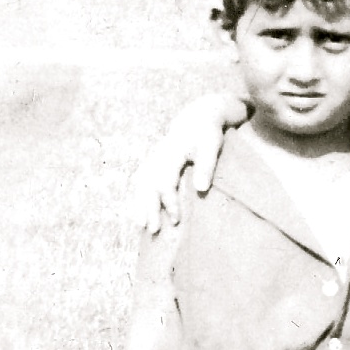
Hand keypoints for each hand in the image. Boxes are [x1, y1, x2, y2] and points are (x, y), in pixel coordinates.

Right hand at [127, 90, 247, 232]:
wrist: (196, 118)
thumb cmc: (207, 134)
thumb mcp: (211, 147)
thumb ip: (206, 167)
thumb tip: (201, 189)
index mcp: (170, 152)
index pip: (165, 181)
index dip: (169, 202)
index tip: (176, 220)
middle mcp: (157, 156)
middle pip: (148, 185)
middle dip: (149, 208)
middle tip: (152, 230)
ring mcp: (152, 158)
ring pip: (141, 183)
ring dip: (139, 204)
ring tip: (139, 225)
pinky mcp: (151, 162)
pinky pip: (140, 181)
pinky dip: (138, 196)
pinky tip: (138, 210)